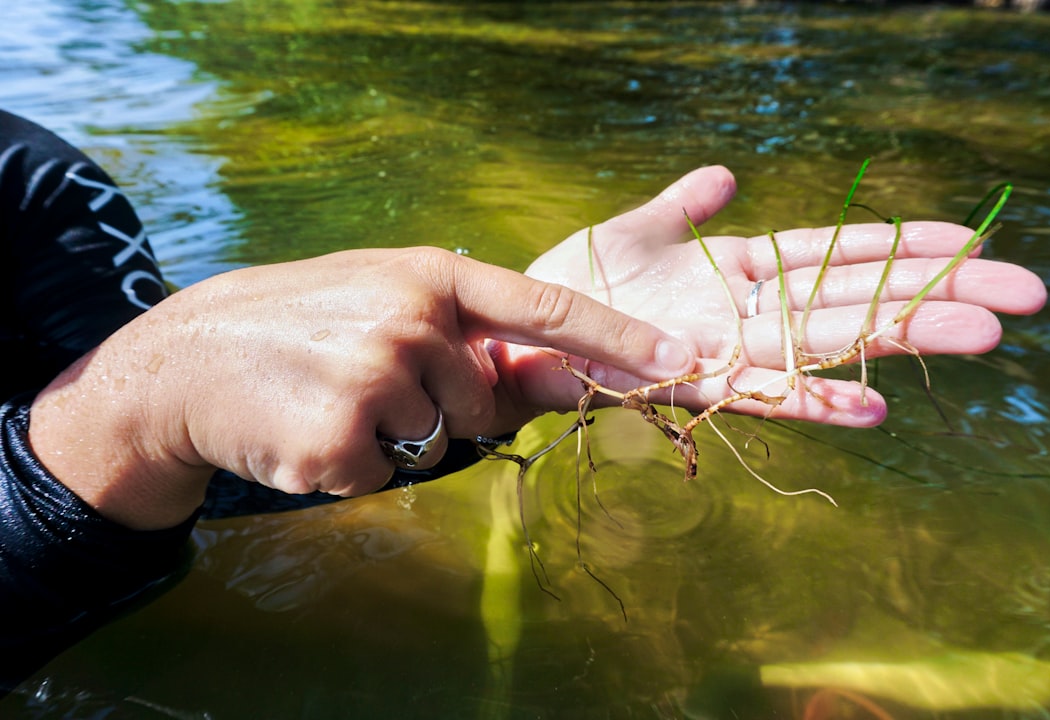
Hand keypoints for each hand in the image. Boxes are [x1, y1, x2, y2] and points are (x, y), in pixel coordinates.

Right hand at [29, 248, 694, 528]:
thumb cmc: (300, 323)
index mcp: (429, 275)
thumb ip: (468, 334)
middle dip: (440, 406)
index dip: (620, 335)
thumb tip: (559, 378)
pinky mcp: (340, 443)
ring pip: (438, 444)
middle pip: (484, 402)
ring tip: (332, 398)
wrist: (188, 360)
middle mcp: (410, 320)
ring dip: (394, 437)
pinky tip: (308, 429)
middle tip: (366, 379)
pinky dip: (355, 467)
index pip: (547, 305)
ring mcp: (374, 381)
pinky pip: (389, 479)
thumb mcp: (385, 300)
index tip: (684, 355)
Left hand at [504, 166, 1046, 426]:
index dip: (903, 245)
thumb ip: (682, 204)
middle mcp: (741, 313)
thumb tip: (725, 173)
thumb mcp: (632, 230)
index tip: (973, 238)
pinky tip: (870, 406)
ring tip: (978, 335)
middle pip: (852, 299)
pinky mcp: (681, 384)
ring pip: (823, 344)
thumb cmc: (572, 281)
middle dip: (934, 296)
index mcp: (736, 269)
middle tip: (1024, 296)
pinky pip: (755, 394)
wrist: (510, 324)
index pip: (836, 252)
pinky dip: (810, 400)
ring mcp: (718, 350)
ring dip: (896, 340)